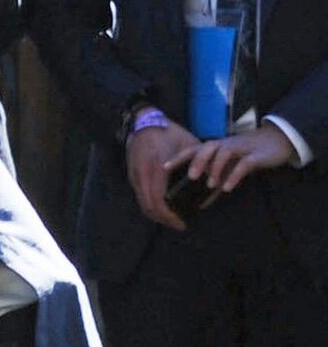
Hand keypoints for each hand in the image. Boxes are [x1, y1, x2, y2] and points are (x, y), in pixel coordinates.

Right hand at [125, 110, 197, 230]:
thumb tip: (213, 180)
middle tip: (178, 225)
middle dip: (163, 220)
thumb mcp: (188, 146)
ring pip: (142, 204)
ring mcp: (135, 176)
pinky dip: (151, 205)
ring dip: (156, 214)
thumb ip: (199, 164)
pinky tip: (163, 205)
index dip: (170, 217)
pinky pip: (140, 196)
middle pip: (149, 208)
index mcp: (157, 170)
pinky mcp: (132, 175)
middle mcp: (143, 176)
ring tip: (171, 218)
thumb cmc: (169, 133)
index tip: (183, 224)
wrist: (144, 122)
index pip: (159, 203)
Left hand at [167, 125, 297, 195]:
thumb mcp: (230, 168)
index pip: (194, 149)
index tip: (164, 167)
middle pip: (207, 148)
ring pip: (224, 154)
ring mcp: (240, 148)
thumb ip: (217, 182)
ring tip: (209, 184)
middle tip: (190, 177)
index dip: (179, 157)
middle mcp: (225, 145)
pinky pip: (244, 164)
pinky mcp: (256, 156)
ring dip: (216, 169)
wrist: (277, 141)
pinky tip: (228, 188)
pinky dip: (235, 175)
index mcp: (215, 147)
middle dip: (197, 162)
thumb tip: (202, 203)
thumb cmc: (247, 155)